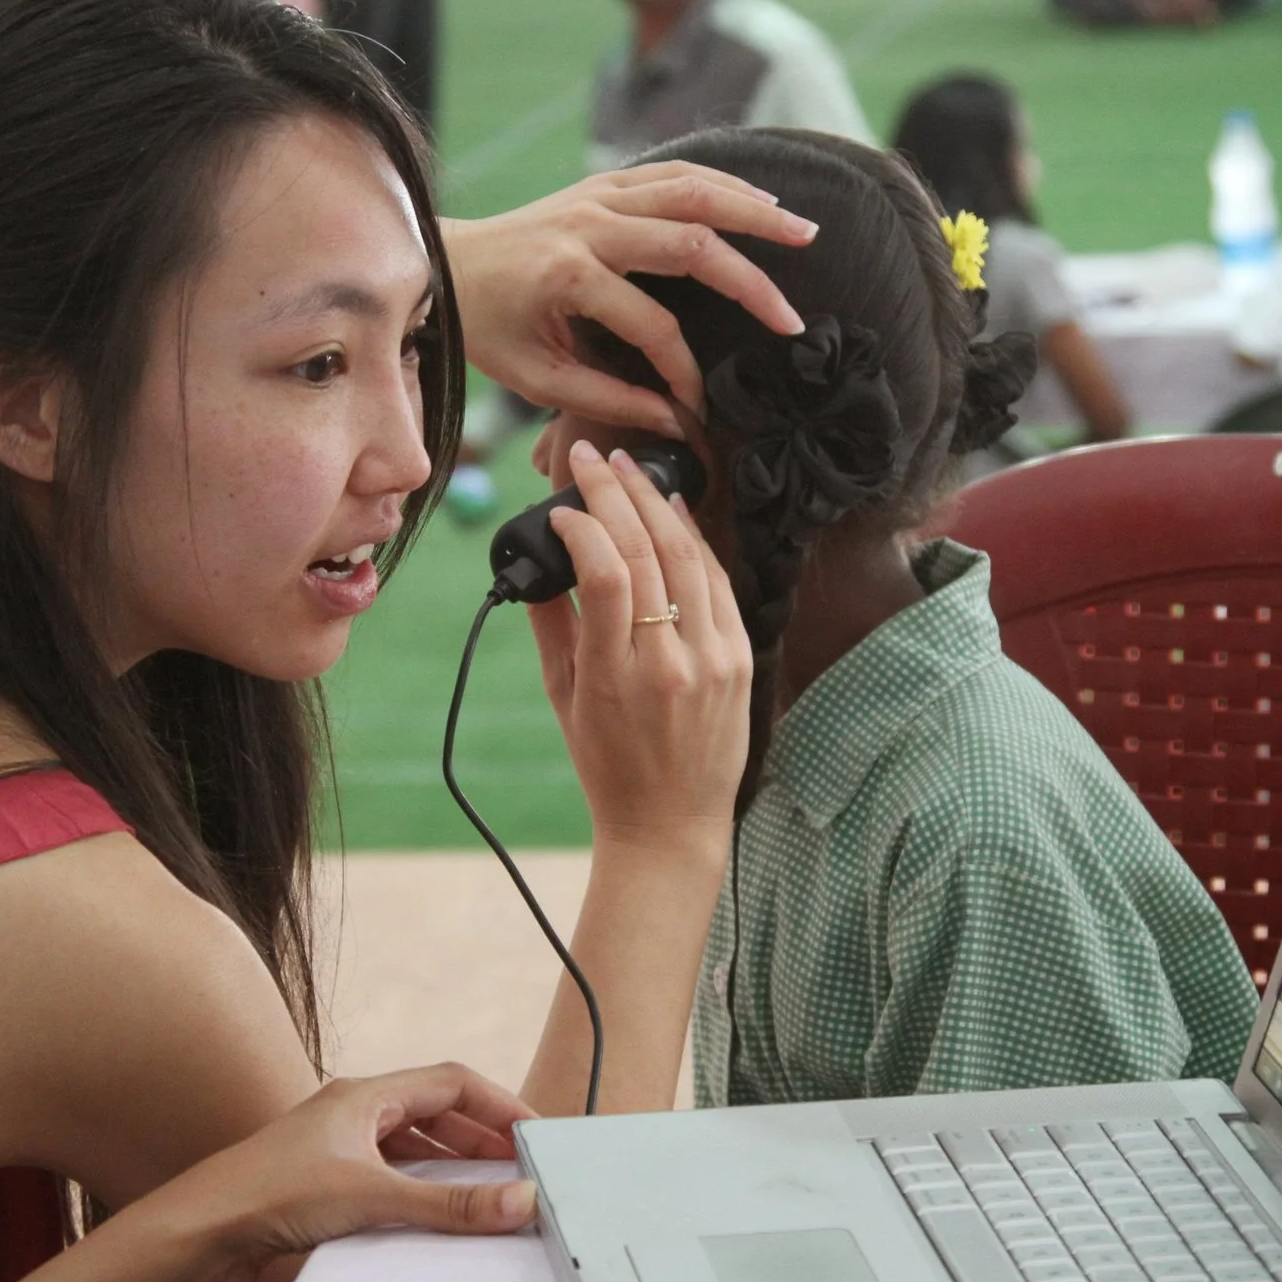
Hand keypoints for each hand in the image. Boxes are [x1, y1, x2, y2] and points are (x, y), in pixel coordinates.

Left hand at [119, 1064, 538, 1281]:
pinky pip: (389, 1183)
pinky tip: (437, 1224)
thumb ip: (450, 1204)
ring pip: (411, 1151)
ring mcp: (334, 1153)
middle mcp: (350, 1116)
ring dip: (452, 1169)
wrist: (196, 1238)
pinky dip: (422, 1196)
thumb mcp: (372, 1198)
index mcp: (363, 1095)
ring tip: (490, 1199)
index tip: (536, 1137)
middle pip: (434, 1114)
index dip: (499, 1106)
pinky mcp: (321, 1191)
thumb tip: (521, 1200)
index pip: (452, 1084)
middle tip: (521, 1173)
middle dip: (482, 1140)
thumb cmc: (268, 1197)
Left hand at [441, 165, 817, 433]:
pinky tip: (759, 199)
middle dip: (749, 284)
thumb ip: (608, 398)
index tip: (699, 408)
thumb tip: (674, 422)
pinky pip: (672, 174)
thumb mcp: (537, 378)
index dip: (684, 373)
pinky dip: (721, 184)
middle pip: (690, 245)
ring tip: (802, 233)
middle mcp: (586, 227)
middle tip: (791, 317)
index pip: (653, 326)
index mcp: (567, 278)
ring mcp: (595, 197)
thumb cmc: (486, 328)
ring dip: (752, 210)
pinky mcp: (600, 184)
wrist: (442, 265)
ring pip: (691, 191)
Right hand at [525, 440, 750, 856]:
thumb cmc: (607, 765)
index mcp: (615, 677)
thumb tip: (540, 561)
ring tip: (631, 468)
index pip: (605, 575)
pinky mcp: (741, 661)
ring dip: (657, 504)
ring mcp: (713, 661)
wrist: (671, 824)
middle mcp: (670, 664)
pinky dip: (697, 541)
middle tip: (593, 457)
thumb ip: (552, 626)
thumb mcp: (564, 700)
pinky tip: (675, 511)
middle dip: (617, 494)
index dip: (584, 525)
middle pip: (648, 554)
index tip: (562, 506)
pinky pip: (719, 584)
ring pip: (690, 559)